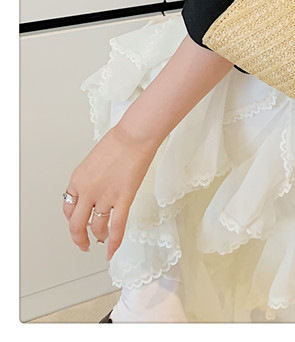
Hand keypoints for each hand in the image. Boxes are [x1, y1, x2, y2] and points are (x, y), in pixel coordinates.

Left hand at [63, 124, 159, 260]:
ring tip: (102, 241)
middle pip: (76, 224)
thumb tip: (96, 188)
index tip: (78, 223)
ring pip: (97, 227)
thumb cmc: (119, 141)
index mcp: (77, 180)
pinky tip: (111, 250)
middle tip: (83, 244)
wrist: (135, 136)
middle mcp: (87, 192)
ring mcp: (105, 197)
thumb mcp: (94, 159)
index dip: (72, 219)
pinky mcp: (123, 199)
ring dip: (98, 237)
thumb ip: (91, 177)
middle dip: (78, 238)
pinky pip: (117, 226)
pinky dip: (114, 242)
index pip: (68, 207)